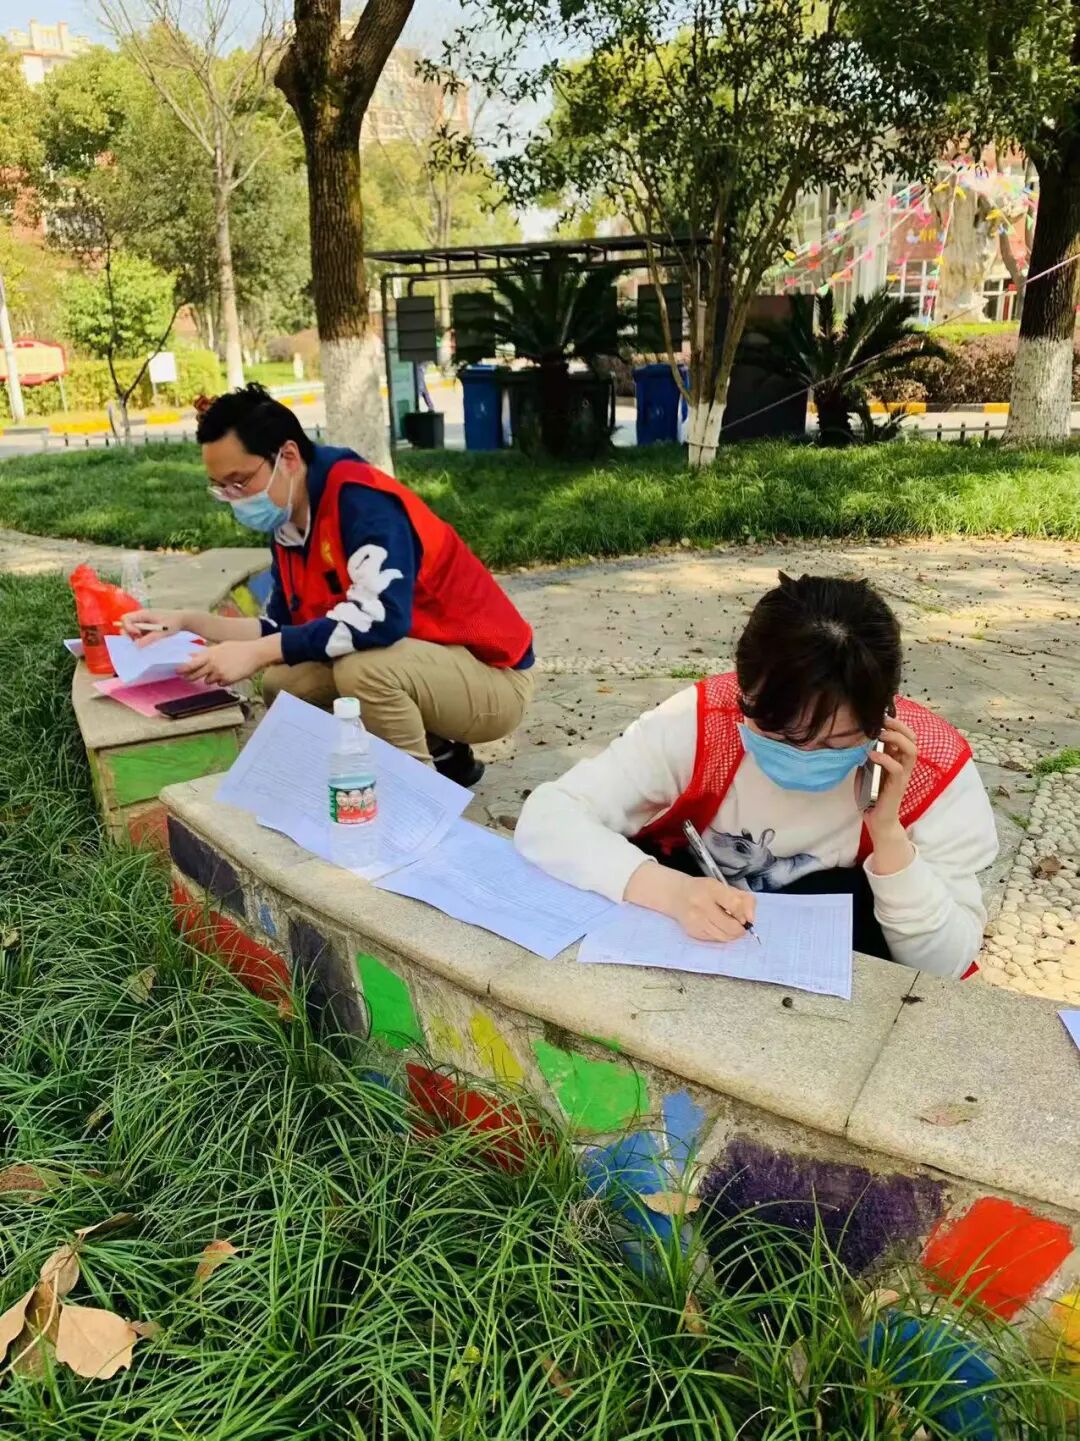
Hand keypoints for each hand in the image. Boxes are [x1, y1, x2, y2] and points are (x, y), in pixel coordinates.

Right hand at [121, 608, 187, 646]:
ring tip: (144, 641)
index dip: (128, 627)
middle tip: (137, 640)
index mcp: (143, 614)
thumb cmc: (173, 623)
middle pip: (126, 624)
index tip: (138, 634)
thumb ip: (149, 638)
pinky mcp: (147, 626)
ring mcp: (143, 621)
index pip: (126, 618)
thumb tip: (136, 646)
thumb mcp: (162, 632)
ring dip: (134, 637)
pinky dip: (140, 638)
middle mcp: (141, 616)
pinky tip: (148, 641)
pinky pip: (138, 632)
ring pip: (131, 629)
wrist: (183, 620)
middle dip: (128, 633)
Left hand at [181, 640, 261, 686]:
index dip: (183, 669)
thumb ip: (206, 653)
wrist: (255, 653)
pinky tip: (230, 673)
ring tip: (221, 670)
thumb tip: (192, 656)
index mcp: (210, 654)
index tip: (177, 671)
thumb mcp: (220, 647)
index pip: (191, 664)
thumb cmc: (238, 648)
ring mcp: (219, 673)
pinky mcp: (227, 680)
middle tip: (187, 678)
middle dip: (190, 677)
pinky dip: (222, 681)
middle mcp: (212, 664)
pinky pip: (220, 684)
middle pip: (195, 675)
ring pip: (208, 681)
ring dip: (211, 678)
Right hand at [671, 875, 755, 942]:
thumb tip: (751, 919)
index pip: (735, 905)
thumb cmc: (705, 890)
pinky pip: (716, 939)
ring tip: (731, 926)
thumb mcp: (725, 887)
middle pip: (731, 926)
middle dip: (741, 928)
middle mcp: (701, 905)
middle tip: (740, 924)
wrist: (677, 895)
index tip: (746, 916)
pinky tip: (718, 927)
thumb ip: (744, 899)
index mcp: (712, 889)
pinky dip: (722, 935)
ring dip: (733, 934)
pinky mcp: (693, 932)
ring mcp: (696, 921)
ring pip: (724, 936)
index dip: (744, 914)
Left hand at [862, 713, 917, 874]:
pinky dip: (885, 758)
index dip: (897, 723)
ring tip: (880, 734)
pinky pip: (897, 768)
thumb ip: (864, 756)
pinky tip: (871, 754)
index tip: (880, 715)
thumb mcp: (865, 771)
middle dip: (898, 726)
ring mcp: (902, 775)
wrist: (877, 821)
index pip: (906, 735)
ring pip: (911, 750)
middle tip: (881, 720)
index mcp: (898, 760)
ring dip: (896, 738)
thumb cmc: (871, 796)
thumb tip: (854, 740)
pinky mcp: (897, 786)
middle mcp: (904, 765)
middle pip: (912, 738)